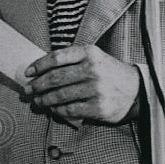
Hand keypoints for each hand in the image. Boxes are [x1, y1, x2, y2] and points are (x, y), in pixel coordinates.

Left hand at [21, 44, 141, 124]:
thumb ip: (72, 60)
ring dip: (44, 99)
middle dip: (37, 85)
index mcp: (89, 53)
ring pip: (60, 95)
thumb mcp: (94, 57)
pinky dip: (57, 110)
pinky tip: (52, 109)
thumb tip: (40, 70)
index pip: (56, 57)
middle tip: (27, 89)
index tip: (27, 72)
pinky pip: (70, 110)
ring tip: (37, 100)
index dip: (38, 65)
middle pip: (55, 78)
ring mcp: (96, 89)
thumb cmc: (109, 73)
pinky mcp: (98, 107)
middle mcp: (92, 69)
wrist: (137, 90)